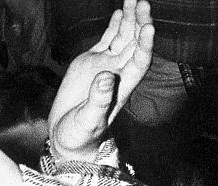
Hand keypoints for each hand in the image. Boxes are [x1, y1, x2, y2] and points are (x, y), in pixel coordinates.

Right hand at [48, 0, 153, 161]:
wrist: (68, 139)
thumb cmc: (81, 136)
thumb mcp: (88, 121)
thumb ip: (98, 101)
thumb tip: (106, 77)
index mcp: (121, 88)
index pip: (139, 62)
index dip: (145, 45)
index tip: (149, 27)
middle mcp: (117, 74)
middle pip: (134, 45)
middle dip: (140, 23)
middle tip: (143, 2)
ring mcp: (105, 67)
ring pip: (122, 39)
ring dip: (129, 20)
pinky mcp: (91, 63)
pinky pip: (107, 41)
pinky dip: (114, 26)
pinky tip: (120, 11)